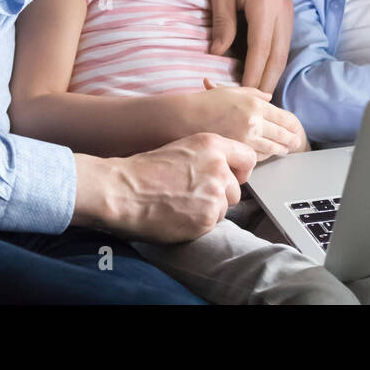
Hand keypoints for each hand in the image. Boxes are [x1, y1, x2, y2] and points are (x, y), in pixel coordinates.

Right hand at [71, 133, 256, 242]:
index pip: (247, 158)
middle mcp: (218, 167)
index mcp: (212, 145)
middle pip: (235, 189)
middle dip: (219, 195)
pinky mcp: (207, 218)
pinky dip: (198, 224)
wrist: (122, 190)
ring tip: (181, 206)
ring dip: (208, 210)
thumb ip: (208, 157)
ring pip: (224, 208)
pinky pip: (212, 224)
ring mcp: (214, 193)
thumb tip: (226, 172)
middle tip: (192, 196)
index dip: (239, 171)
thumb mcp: (182, 149)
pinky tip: (178, 216)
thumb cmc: (144, 170)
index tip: (232, 178)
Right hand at [180, 78, 303, 159]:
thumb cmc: (207, 102)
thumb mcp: (233, 91)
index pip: (283, 118)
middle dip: (290, 140)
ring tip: (284, 150)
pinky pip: (257, 157)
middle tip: (296, 143)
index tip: (296, 129)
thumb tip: (269, 98)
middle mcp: (253, 122)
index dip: (292, 126)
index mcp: (255, 105)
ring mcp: (245, 139)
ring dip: (280, 150)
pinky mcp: (236, 152)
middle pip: (281, 135)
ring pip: (271, 148)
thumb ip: (254, 94)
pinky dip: (264, 156)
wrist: (185, 118)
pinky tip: (266, 154)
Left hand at [208, 0, 293, 92]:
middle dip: (267, 82)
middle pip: (277, 56)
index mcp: (264, 3)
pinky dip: (276, 60)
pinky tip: (266, 72)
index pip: (260, 49)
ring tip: (260, 96)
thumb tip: (217, 53)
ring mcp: (289, 11)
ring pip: (284, 51)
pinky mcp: (288, 11)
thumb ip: (222, 21)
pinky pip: (284, 42)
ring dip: (273, 74)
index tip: (244, 96)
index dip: (253, 75)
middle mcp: (282, 11)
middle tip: (255, 106)